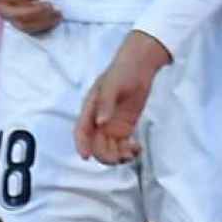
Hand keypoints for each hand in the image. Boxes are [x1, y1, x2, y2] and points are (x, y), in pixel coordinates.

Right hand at [0, 0, 61, 33]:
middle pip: (14, 15)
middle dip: (34, 12)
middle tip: (50, 5)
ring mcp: (5, 13)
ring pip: (22, 25)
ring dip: (41, 22)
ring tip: (57, 14)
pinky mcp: (15, 17)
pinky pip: (28, 27)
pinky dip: (42, 26)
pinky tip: (55, 20)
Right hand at [75, 31, 169, 163]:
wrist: (140, 66)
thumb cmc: (122, 71)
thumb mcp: (112, 84)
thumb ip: (105, 103)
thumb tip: (101, 122)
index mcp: (90, 109)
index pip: (81, 131)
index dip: (81, 144)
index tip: (86, 156)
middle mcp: (98, 121)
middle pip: (96, 146)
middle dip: (106, 155)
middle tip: (121, 155)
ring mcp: (111, 126)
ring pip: (109, 150)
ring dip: (119, 156)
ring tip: (133, 150)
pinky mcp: (124, 129)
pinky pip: (122, 147)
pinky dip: (129, 152)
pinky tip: (137, 148)